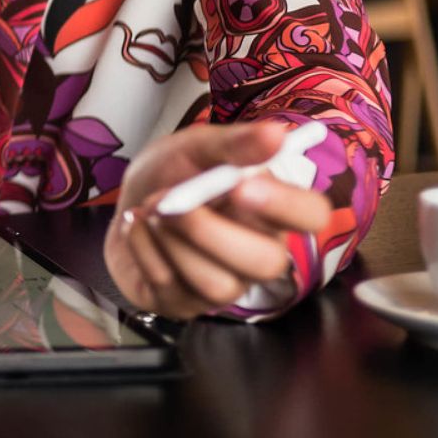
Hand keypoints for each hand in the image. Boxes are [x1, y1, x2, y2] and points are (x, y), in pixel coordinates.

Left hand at [104, 120, 332, 318]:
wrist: (126, 199)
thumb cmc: (174, 173)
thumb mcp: (196, 147)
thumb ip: (234, 143)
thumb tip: (277, 133)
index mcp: (273, 208)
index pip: (312, 216)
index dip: (285, 205)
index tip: (240, 185)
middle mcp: (260, 252)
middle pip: (267, 264)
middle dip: (210, 232)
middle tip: (169, 201)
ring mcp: (226, 284)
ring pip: (217, 285)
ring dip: (171, 241)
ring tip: (149, 208)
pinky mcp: (186, 303)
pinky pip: (173, 289)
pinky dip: (144, 249)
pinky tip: (137, 227)